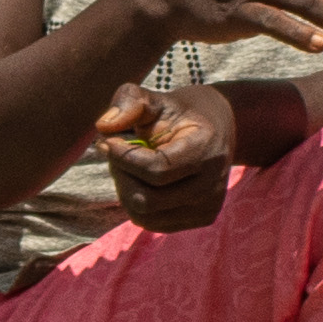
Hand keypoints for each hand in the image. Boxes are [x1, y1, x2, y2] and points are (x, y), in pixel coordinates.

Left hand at [92, 81, 238, 230]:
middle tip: (114, 154)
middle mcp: (213, 182)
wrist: (219, 129)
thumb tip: (103, 127)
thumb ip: (129, 101)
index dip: (123, 158)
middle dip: (120, 175)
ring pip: (146, 216)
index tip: (106, 141)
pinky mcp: (202, 218)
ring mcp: (209, 205)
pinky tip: (140, 181)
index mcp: (206, 148)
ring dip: (125, 190)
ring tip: (127, 166)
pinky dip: (137, 203)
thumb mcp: (156, 99)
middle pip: (147, 200)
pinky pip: (152, 223)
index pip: (156, 170)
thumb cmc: (180, 114)